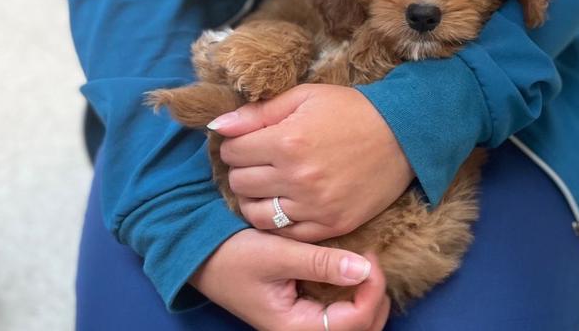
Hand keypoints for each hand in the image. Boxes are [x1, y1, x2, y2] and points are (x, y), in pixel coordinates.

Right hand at [191, 229, 389, 330]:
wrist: (202, 256)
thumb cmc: (234, 255)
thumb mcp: (277, 254)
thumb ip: (320, 262)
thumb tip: (363, 268)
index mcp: (294, 327)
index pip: (355, 322)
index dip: (372, 289)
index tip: (371, 256)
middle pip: (360, 329)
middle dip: (376, 298)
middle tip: (373, 260)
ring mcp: (301, 323)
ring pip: (353, 324)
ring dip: (368, 298)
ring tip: (367, 264)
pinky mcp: (301, 310)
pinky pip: (339, 312)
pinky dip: (354, 294)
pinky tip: (353, 269)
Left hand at [208, 84, 414, 241]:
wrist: (404, 135)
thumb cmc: (352, 110)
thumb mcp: (305, 97)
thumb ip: (258, 113)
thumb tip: (217, 126)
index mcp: (287, 142)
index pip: (233, 152)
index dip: (237, 144)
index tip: (251, 141)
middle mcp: (298, 178)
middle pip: (239, 183)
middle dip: (243, 170)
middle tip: (260, 161)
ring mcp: (315, 207)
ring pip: (256, 214)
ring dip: (255, 198)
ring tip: (268, 185)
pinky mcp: (331, 226)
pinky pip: (286, 234)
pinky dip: (278, 221)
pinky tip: (286, 203)